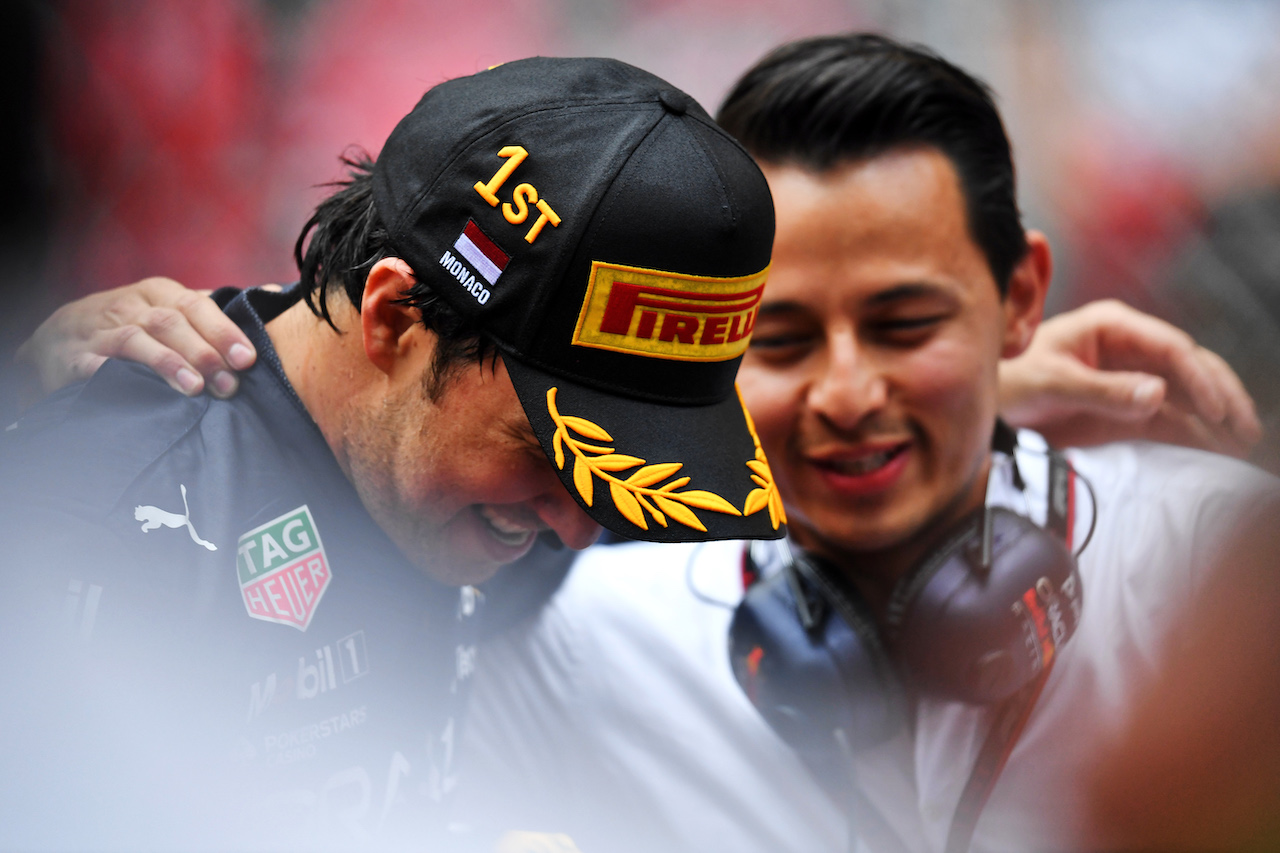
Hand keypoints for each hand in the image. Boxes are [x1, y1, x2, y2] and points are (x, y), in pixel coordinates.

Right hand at [14, 277, 256, 401]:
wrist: (59, 338)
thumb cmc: (132, 324)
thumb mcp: (170, 308)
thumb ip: (216, 308)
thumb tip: (273, 292)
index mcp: (160, 293)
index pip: (197, 306)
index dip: (224, 332)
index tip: (248, 360)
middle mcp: (131, 306)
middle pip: (171, 323)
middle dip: (204, 353)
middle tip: (229, 385)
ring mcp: (101, 329)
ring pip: (137, 340)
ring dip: (169, 364)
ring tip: (194, 388)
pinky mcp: (75, 356)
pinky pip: (96, 363)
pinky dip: (116, 375)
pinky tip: (138, 389)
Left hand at [999, 299, 1261, 455]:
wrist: (989, 406)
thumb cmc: (1011, 380)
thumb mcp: (1051, 383)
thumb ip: (1102, 390)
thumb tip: (1158, 394)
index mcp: (1113, 327)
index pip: (1172, 348)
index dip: (1200, 377)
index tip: (1216, 409)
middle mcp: (1131, 349)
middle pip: (1192, 368)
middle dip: (1222, 396)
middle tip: (1245, 428)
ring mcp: (1133, 380)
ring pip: (1189, 396)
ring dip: (1217, 418)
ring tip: (1244, 444)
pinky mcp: (1129, 410)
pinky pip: (1172, 421)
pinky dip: (1196, 435)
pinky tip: (1219, 452)